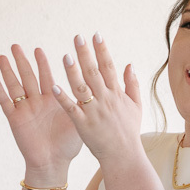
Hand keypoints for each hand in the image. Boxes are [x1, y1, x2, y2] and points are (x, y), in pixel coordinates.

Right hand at [0, 45, 82, 170]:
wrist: (55, 163)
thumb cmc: (68, 144)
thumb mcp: (78, 119)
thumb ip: (81, 102)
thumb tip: (96, 86)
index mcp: (53, 100)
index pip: (46, 77)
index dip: (42, 63)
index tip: (38, 49)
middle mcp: (37, 102)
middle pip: (28, 77)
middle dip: (22, 61)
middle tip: (16, 46)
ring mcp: (25, 110)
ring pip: (15, 86)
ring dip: (8, 72)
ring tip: (3, 57)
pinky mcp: (16, 120)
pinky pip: (6, 103)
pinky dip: (0, 92)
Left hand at [51, 33, 142, 163]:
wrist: (123, 155)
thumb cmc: (129, 130)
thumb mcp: (136, 106)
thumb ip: (132, 84)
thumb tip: (129, 65)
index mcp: (117, 94)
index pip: (109, 67)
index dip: (102, 50)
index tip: (95, 35)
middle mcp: (105, 100)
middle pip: (94, 73)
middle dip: (86, 54)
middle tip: (77, 37)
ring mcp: (93, 111)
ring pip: (82, 88)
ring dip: (73, 72)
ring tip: (65, 56)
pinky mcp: (83, 124)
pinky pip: (71, 109)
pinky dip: (63, 98)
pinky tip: (54, 86)